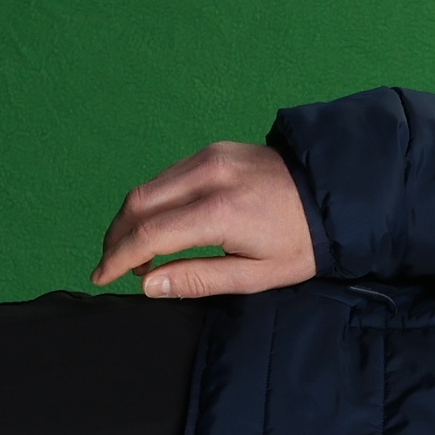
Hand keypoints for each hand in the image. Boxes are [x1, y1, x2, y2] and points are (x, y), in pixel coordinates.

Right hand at [91, 141, 315, 297]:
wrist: (333, 195)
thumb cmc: (300, 244)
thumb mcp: (255, 275)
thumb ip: (198, 279)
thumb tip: (148, 284)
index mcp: (220, 212)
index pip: (149, 235)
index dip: (118, 258)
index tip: (101, 278)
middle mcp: (208, 176)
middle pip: (137, 204)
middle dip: (116, 237)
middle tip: (112, 266)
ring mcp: (210, 157)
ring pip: (148, 187)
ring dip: (131, 219)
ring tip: (136, 253)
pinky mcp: (213, 150)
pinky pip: (168, 176)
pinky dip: (153, 202)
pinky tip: (159, 227)